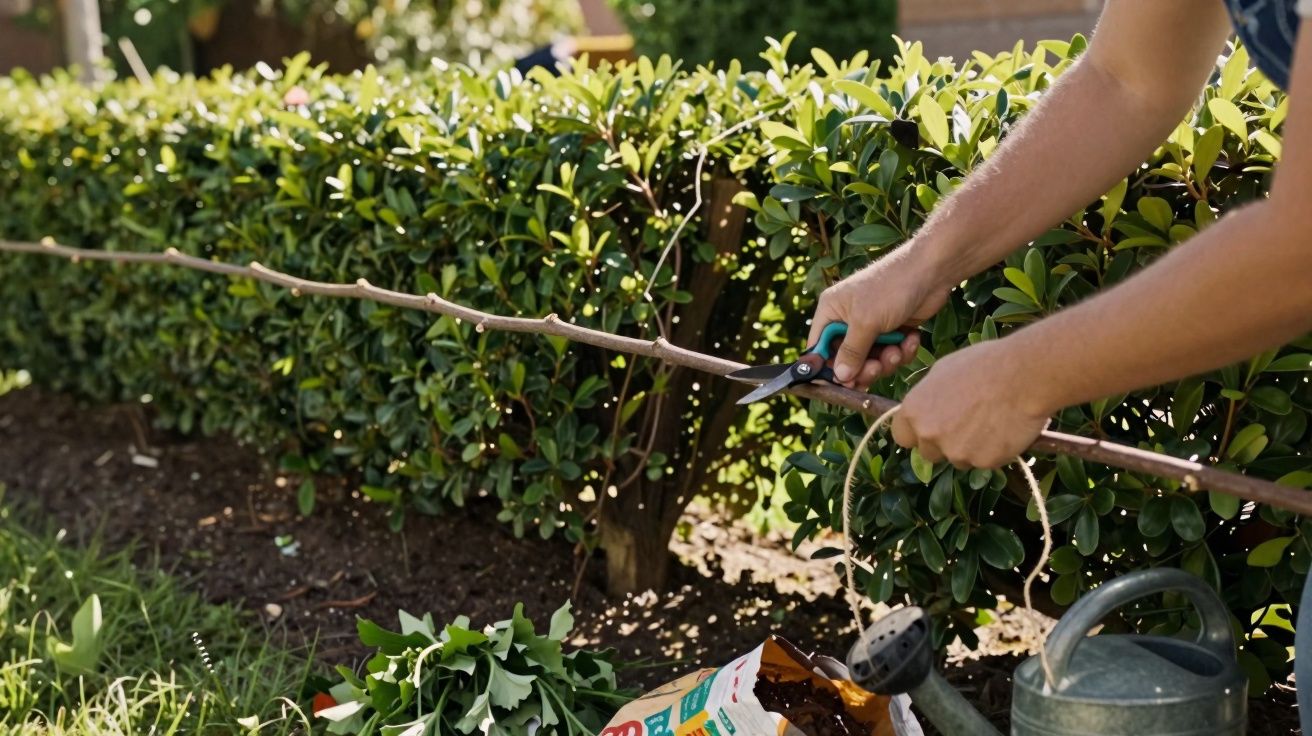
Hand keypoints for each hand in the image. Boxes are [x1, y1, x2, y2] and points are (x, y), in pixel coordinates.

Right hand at [808, 248, 949, 388]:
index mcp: (831, 311)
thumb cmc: (891, 287)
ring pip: (871, 360)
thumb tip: (839, 377)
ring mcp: (871, 325)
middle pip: (847, 359)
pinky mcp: (893, 330)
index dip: (828, 367)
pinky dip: (902, 351)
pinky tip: (911, 339)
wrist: (932, 271)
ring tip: (897, 350)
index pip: (819, 347)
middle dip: (864, 367)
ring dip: (886, 361)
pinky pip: (891, 354)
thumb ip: (851, 351)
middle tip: (876, 369)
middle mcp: (848, 319)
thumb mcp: (866, 321)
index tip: (841, 382)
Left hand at [891, 338, 1051, 468]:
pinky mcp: (983, 462)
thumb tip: (926, 408)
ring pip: (959, 459)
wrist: (1023, 375)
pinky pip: (985, 461)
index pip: (902, 437)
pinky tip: (1005, 428)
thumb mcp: (943, 371)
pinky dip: (993, 451)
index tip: (930, 429)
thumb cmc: (983, 364)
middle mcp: (929, 435)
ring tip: (991, 421)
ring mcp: (956, 452)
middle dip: (944, 443)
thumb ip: (928, 397)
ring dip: (970, 448)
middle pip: (929, 453)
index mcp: (914, 411)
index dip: (917, 434)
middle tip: (967, 424)